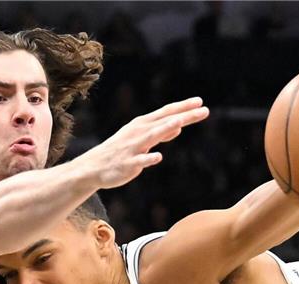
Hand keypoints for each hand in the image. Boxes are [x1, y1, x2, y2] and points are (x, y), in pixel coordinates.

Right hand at [82, 97, 208, 188]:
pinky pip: (139, 161)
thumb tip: (179, 125)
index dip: (183, 107)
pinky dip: (148, 158)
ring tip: (180, 122)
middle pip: (165, 121)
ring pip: (152, 136)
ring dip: (166, 129)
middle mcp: (139, 132)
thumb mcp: (142, 138)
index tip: (200, 102)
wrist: (95, 167)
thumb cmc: (122, 150)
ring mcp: (133, 147)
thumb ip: (162, 133)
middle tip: (204, 109)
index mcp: (143, 124)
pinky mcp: (127, 163)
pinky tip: (158, 157)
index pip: (166, 113)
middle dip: (183, 115)